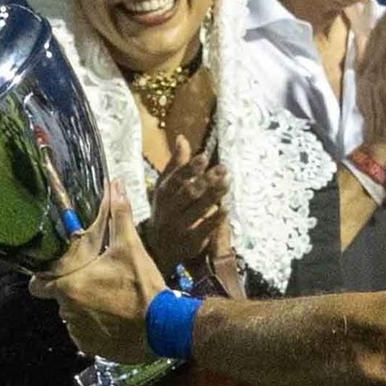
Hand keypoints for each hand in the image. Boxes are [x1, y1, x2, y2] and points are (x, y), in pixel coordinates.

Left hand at [31, 181, 166, 361]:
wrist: (164, 326)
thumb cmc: (142, 286)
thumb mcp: (131, 247)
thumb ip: (118, 216)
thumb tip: (115, 184)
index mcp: (69, 286)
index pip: (38, 284)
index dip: (44, 278)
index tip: (60, 273)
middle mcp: (67, 311)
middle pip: (60, 298)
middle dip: (74, 290)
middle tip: (97, 283)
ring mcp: (78, 333)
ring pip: (72, 317)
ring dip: (84, 309)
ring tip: (110, 302)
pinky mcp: (91, 348)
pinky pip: (84, 335)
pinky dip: (95, 327)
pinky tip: (115, 319)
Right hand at [146, 133, 228, 273]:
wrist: (158, 248)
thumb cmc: (166, 210)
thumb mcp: (166, 187)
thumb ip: (176, 164)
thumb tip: (182, 138)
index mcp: (163, 194)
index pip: (175, 179)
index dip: (189, 168)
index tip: (204, 157)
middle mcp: (169, 210)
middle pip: (188, 193)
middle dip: (206, 180)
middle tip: (223, 169)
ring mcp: (179, 227)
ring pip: (197, 210)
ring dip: (213, 195)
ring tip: (227, 182)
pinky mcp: (191, 242)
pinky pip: (204, 229)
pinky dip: (216, 218)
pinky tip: (227, 207)